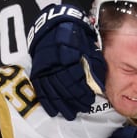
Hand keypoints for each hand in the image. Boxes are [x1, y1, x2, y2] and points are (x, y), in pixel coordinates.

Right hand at [27, 5, 104, 119]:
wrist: (54, 23)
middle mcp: (57, 65)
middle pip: (66, 89)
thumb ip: (93, 64)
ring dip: (62, 105)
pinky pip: (41, 90)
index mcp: (71, 58)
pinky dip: (47, 101)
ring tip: (69, 114)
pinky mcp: (38, 71)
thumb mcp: (88, 46)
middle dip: (74, 102)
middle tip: (81, 109)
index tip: (89, 102)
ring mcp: (46, 69)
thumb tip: (98, 83)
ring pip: (54, 91)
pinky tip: (52, 110)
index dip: (83, 94)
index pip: (77, 81)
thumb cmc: (75, 35)